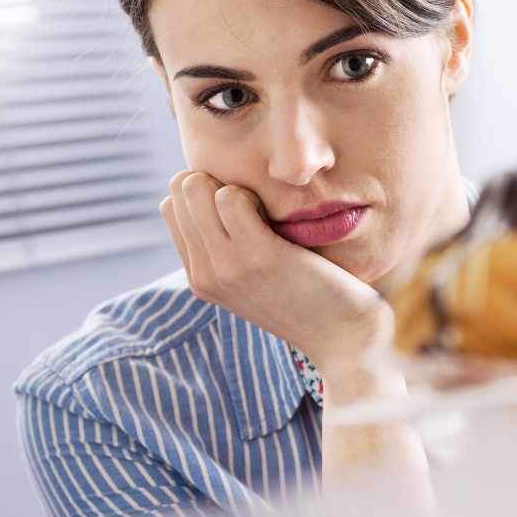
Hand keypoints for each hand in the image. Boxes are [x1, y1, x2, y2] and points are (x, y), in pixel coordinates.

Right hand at [159, 171, 392, 377]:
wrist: (344, 335)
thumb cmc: (309, 295)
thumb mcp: (257, 276)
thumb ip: (231, 246)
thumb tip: (219, 194)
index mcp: (199, 277)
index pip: (172, 207)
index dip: (205, 192)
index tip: (243, 207)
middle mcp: (204, 273)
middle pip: (180, 191)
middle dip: (216, 181)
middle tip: (256, 203)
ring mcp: (226, 266)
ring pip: (196, 188)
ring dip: (234, 184)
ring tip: (267, 210)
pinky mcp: (258, 256)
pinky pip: (230, 197)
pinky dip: (255, 191)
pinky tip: (279, 215)